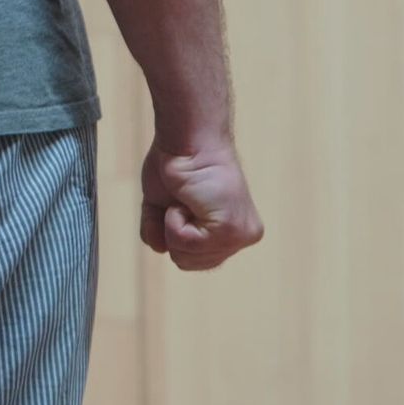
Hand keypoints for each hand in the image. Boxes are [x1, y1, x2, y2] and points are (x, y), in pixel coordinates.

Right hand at [140, 139, 263, 270]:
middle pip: (188, 264)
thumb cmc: (177, 165)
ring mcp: (240, 235)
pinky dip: (175, 220)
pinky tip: (188, 198)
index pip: (193, 260)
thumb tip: (160, 249)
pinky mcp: (231, 230)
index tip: (182, 202)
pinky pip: (186, 244)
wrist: (188, 140)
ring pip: (186, 257)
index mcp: (232, 233)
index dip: (173, 233)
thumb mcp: (163, 206)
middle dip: (173, 233)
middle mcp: (242, 236)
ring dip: (174, 225)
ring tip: (188, 198)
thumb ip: (161, 232)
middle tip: (184, 200)